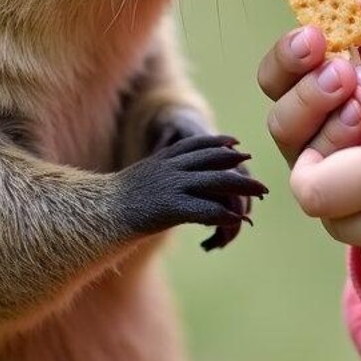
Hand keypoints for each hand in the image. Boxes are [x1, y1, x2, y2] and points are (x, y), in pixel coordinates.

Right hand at [121, 133, 266, 251]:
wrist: (101, 213)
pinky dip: (224, 213)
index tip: (235, 142)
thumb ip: (159, 175)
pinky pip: (205, 208)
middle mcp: (170, 168)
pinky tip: (237, 218)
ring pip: (215, 182)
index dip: (217, 142)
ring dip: (241, 187)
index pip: (195, 144)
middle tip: (254, 165)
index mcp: (162, 159)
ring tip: (259, 194)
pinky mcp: (172, 207)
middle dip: (235, 161)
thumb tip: (171, 181)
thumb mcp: (141, 180)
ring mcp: (172, 186)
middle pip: (211, 159)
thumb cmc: (117, 202)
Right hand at [257, 0, 360, 166]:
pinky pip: (319, 177)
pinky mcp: (334, 201)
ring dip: (320, 118)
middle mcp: (311, 134)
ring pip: (293, 144)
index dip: (288, 54)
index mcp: (317, 94)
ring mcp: (321, 170)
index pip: (280, 75)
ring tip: (357, 103)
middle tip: (338, 70)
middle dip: (304, 88)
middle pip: (279, 113)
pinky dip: (338, 147)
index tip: (314, 35)